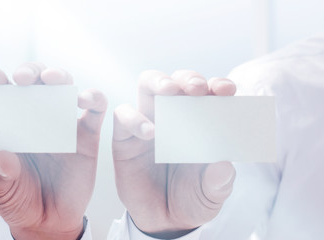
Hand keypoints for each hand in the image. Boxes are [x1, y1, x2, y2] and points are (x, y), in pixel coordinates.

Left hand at [0, 63, 106, 239]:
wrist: (49, 222)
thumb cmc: (20, 202)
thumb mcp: (2, 191)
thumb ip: (0, 174)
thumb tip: (3, 154)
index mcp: (13, 127)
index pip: (4, 97)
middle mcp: (38, 120)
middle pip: (37, 84)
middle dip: (30, 72)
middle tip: (23, 78)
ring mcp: (64, 125)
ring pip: (65, 88)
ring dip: (59, 76)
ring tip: (52, 79)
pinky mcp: (88, 136)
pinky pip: (96, 110)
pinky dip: (94, 98)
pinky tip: (84, 99)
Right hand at [112, 70, 236, 237]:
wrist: (164, 221)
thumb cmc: (192, 199)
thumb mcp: (212, 194)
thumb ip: (219, 181)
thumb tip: (223, 164)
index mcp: (201, 123)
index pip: (209, 94)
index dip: (218, 86)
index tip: (227, 90)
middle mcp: (174, 117)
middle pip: (177, 81)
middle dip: (188, 78)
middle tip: (197, 88)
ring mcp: (148, 123)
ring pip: (147, 86)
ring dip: (159, 82)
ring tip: (170, 91)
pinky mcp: (125, 137)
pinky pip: (123, 115)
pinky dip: (134, 117)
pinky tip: (150, 132)